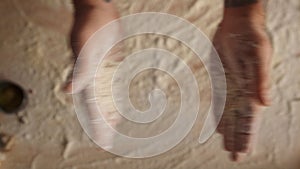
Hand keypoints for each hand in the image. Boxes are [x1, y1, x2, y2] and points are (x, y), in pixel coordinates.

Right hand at [64, 2, 121, 148]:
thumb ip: (80, 69)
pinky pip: (114, 84)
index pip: (91, 106)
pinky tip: (119, 102)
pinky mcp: (111, 63)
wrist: (99, 9)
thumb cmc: (90, 23)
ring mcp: (103, 70)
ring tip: (112, 127)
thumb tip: (69, 90)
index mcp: (87, 76)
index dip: (96, 123)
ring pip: (106, 97)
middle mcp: (94, 76)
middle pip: (98, 105)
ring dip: (109, 112)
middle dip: (102, 123)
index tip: (101, 139)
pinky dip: (116, 96)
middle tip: (107, 140)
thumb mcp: (84, 45)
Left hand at [213, 12, 271, 160]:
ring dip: (229, 131)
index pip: (250, 119)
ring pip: (229, 115)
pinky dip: (219, 116)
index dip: (247, 136)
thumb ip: (261, 79)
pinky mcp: (221, 81)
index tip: (243, 153)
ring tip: (227, 147)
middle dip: (238, 139)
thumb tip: (265, 104)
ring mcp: (232, 88)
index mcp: (254, 90)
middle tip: (235, 158)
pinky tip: (218, 128)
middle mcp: (243, 92)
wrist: (237, 24)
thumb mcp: (259, 55)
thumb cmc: (252, 37)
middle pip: (240, 121)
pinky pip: (219, 103)